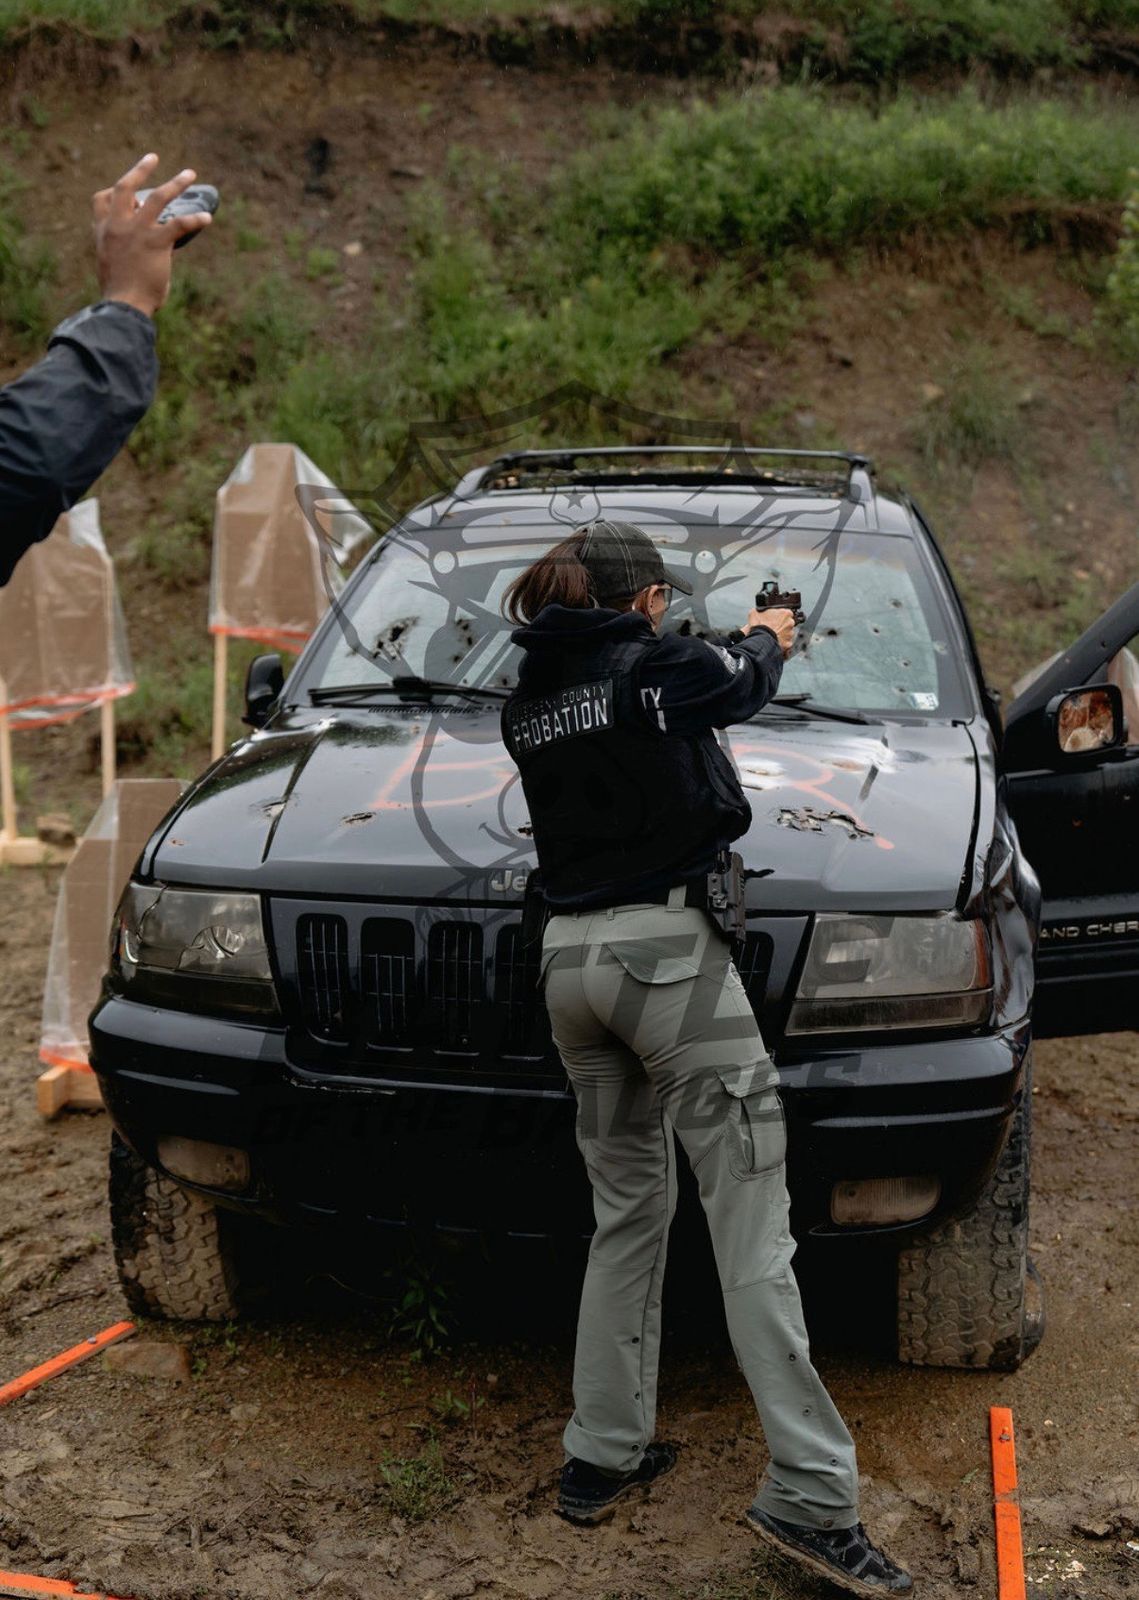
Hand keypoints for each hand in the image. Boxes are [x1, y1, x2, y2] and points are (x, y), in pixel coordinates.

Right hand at [93, 153, 211, 317]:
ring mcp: (137, 231)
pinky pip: (179, 224)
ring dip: (176, 183)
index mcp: (103, 231)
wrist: (124, 306)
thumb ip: (127, 252)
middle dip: (140, 169)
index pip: (101, 200)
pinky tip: (207, 219)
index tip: (130, 193)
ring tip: (190, 174)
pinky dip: (195, 220)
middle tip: (154, 157)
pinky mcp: (156, 242)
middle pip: (125, 186)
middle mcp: (117, 225)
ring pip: (157, 197)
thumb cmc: (122, 294)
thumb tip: (146, 255)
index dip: (114, 192)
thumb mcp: (115, 266)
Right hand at [745, 606, 795, 657]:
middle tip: (772, 628)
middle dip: (781, 626)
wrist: (760, 640)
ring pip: (787, 634)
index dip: (779, 616)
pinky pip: (786, 643)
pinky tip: (773, 642)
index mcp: (786, 613)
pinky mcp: (788, 643)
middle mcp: (790, 623)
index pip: (786, 613)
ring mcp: (790, 634)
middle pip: (787, 623)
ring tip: (771, 636)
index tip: (774, 619)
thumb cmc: (759, 625)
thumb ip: (760, 610)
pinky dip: (781, 643)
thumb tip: (758, 611)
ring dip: (781, 634)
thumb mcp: (755, 613)